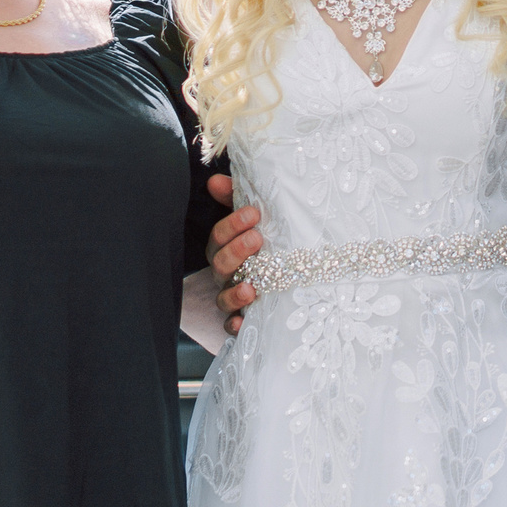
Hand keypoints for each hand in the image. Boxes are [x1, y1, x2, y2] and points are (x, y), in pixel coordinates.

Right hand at [204, 173, 263, 335]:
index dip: (232, 224)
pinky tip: (242, 324)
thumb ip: (236, 199)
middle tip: (257, 239)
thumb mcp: (255, 220)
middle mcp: (226, 273)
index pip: (219, 235)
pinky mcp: (242, 319)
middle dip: (236, 251)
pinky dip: (234, 326)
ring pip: (223, 297)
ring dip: (235, 293)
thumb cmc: (267, 241)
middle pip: (220, 264)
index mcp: (226, 247)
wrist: (292, 278)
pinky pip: (231, 326)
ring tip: (252, 288)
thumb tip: (214, 181)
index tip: (254, 213)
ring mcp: (232, 297)